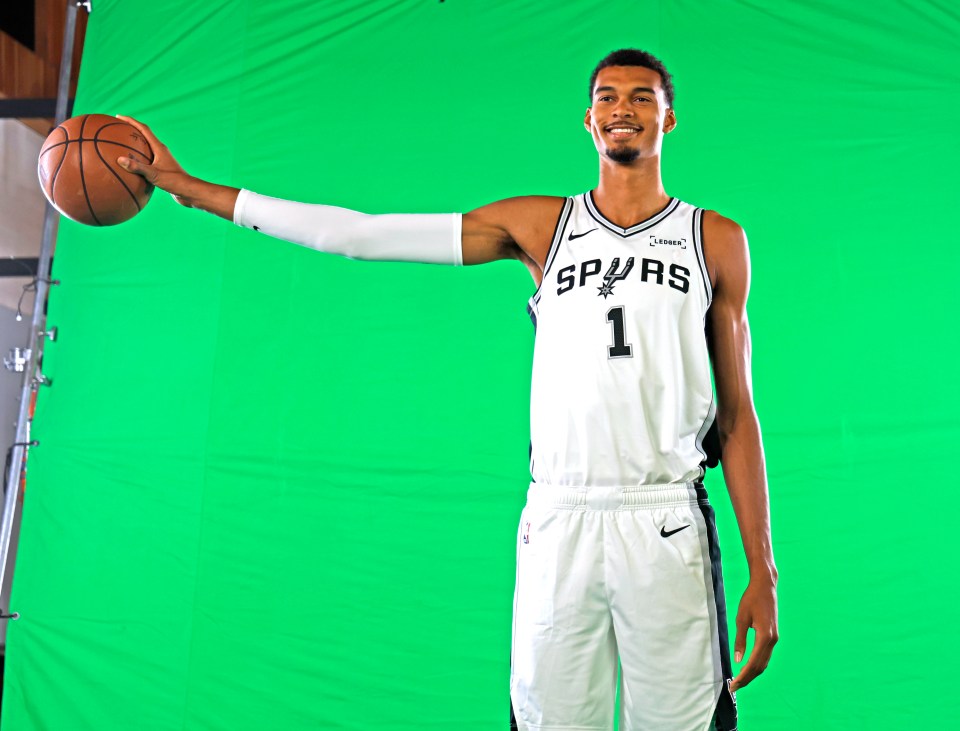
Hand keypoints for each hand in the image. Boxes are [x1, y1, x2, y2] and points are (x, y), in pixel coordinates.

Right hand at [115, 115, 193, 206]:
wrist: (188, 191)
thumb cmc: (173, 182)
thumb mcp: (154, 175)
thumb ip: (138, 167)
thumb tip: (120, 159)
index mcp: (159, 147)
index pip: (144, 129)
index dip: (131, 121)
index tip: (118, 116)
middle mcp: (160, 150)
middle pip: (144, 135)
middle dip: (131, 129)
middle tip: (117, 127)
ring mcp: (161, 159)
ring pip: (146, 146)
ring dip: (134, 143)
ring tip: (120, 144)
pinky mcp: (162, 167)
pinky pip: (147, 158)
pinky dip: (137, 157)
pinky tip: (129, 164)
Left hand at [729, 576, 777, 690]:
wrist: (765, 587)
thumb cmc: (751, 599)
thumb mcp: (741, 619)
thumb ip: (740, 640)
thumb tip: (738, 660)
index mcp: (764, 637)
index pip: (753, 663)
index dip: (743, 676)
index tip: (733, 685)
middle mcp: (772, 641)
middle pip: (760, 666)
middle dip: (747, 679)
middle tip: (734, 687)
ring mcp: (774, 639)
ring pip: (764, 662)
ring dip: (752, 673)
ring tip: (739, 681)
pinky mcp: (773, 636)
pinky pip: (765, 655)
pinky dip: (757, 664)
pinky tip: (748, 668)